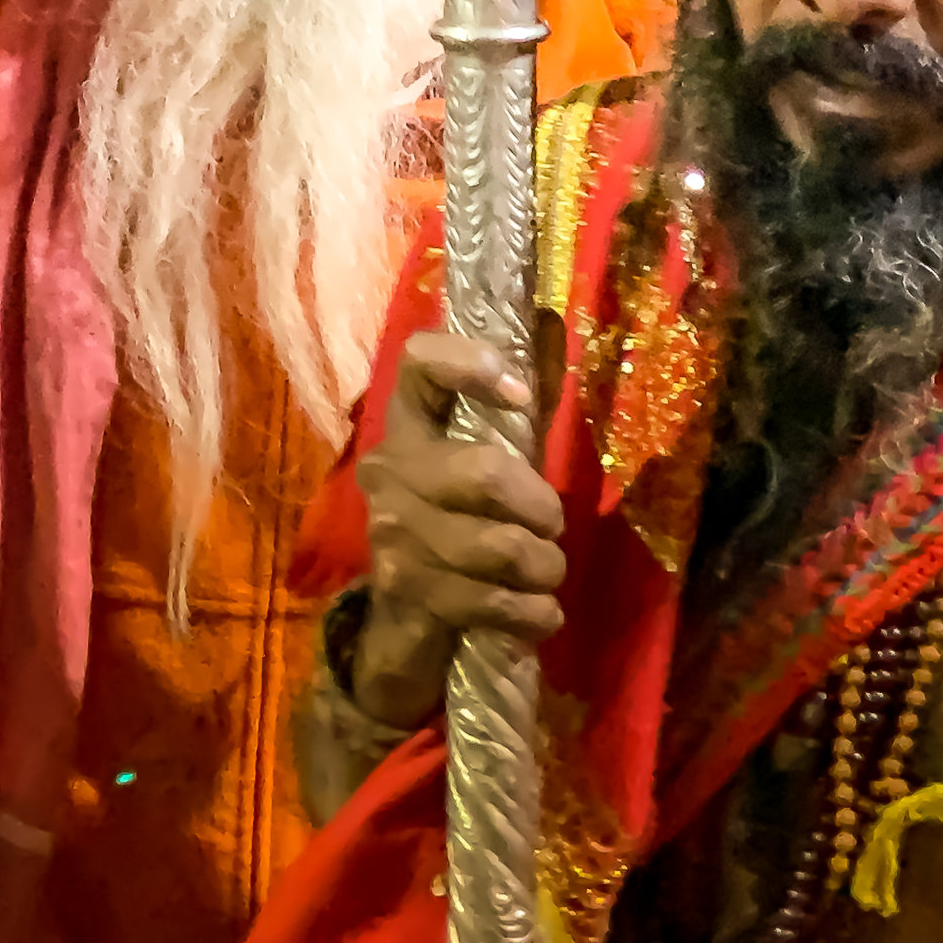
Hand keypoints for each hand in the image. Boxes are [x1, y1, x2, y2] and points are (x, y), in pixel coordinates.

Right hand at [349, 333, 564, 728]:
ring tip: (546, 572)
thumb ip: (523, 398)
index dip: (471, 363)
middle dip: (541, 507)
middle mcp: (389, 472)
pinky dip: (533, 612)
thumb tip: (549, 317)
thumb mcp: (495, 455)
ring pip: (500, 546)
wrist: (404, 627)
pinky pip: (494, 601)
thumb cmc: (462, 522)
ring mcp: (393, 535)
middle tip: (553, 527)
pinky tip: (538, 613)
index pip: (418, 362)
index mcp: (408, 425)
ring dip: (544, 566)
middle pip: (485, 472)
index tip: (521, 393)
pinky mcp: (409, 594)